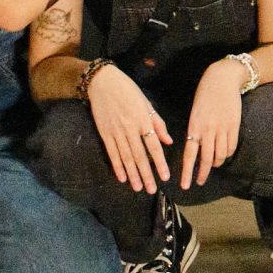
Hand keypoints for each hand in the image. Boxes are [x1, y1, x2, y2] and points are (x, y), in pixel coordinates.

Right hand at [87, 65, 172, 193]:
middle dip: (146, 174)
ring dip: (132, 174)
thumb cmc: (128, 91)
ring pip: (126, 157)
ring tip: (138, 188)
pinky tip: (122, 177)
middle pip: (140, 156)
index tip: (165, 176)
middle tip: (152, 189)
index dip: (159, 163)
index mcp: (143, 120)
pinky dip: (117, 166)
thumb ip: (158, 123)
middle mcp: (130, 129)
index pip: (153, 146)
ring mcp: (116, 132)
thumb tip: (169, 141)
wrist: (103, 83)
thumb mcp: (147, 103)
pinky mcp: (104, 133)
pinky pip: (112, 153)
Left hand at [181, 62, 244, 188]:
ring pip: (220, 154)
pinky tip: (223, 154)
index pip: (189, 154)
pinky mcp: (234, 125)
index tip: (186, 185)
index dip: (187, 171)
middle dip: (202, 173)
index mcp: (194, 126)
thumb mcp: (195, 112)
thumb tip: (195, 147)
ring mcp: (222, 128)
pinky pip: (231, 146)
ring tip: (212, 165)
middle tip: (200, 182)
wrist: (222, 79)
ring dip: (215, 163)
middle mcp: (208, 129)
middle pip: (206, 158)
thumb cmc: (205, 94)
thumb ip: (195, 130)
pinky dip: (227, 154)